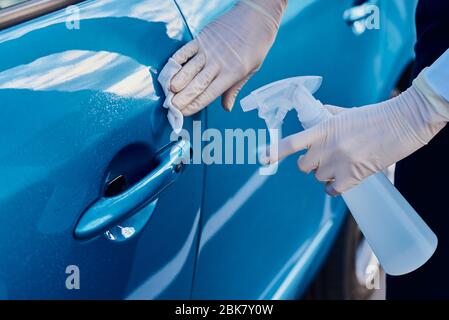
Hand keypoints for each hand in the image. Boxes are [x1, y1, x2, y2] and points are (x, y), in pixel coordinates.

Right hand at [168, 0, 286, 115]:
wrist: (258, 16)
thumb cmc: (257, 45)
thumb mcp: (251, 70)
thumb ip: (234, 89)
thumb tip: (227, 108)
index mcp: (232, 74)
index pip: (208, 95)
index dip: (193, 106)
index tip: (183, 113)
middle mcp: (218, 64)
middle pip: (195, 85)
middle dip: (181, 98)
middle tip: (170, 108)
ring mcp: (209, 50)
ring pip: (188, 69)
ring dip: (175, 82)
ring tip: (167, 93)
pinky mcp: (202, 38)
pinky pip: (185, 51)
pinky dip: (175, 61)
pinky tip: (168, 71)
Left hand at [270, 76, 447, 194]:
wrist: (403, 123)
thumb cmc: (376, 116)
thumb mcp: (347, 112)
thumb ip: (329, 114)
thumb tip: (318, 111)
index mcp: (323, 129)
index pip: (291, 143)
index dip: (274, 151)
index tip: (262, 158)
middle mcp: (327, 147)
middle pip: (303, 166)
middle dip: (309, 164)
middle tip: (321, 159)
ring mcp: (339, 163)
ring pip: (318, 178)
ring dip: (324, 175)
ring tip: (339, 166)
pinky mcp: (353, 176)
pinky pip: (332, 190)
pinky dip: (334, 189)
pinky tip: (341, 182)